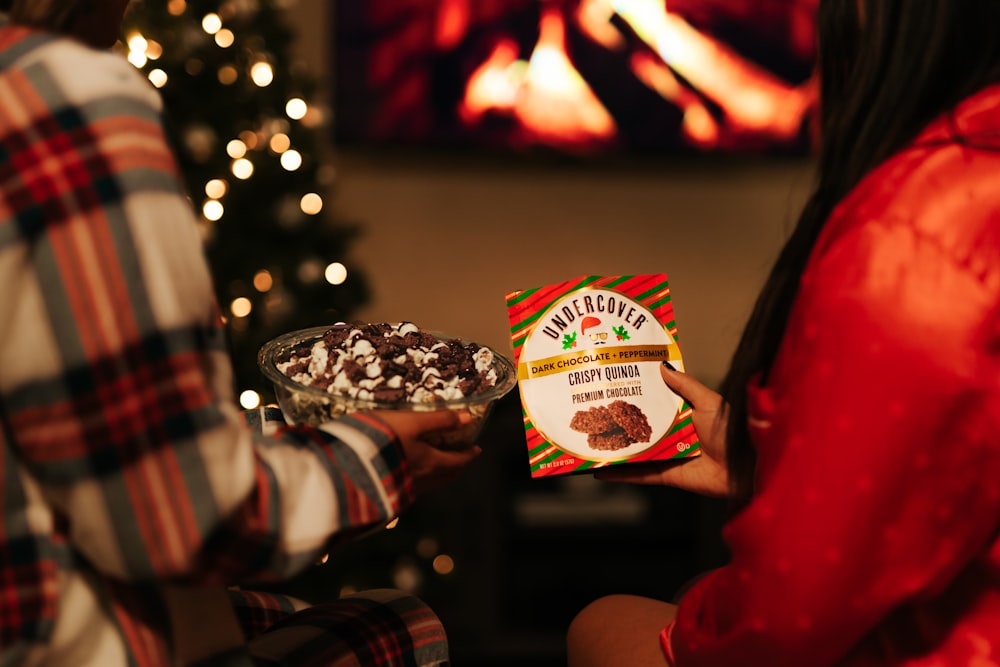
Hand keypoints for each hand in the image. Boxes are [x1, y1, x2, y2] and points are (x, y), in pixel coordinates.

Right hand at [369, 409, 481, 494]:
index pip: (457, 462)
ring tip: (439, 467)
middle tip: (462, 460)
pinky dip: (419, 483)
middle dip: (457, 468)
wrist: (345, 467)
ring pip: (430, 485)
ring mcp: (403, 491)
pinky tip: (410, 476)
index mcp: (430, 463)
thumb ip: (439, 420)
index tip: (477, 449)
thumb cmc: (381, 438)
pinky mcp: (387, 497)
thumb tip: (468, 418)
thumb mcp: (411, 422)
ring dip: (440, 477)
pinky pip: (411, 491)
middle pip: (447, 477)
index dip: (468, 455)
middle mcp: (420, 481)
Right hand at [594, 363, 730, 497]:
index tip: (611, 388)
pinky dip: (621, 474)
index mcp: (684, 412)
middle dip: (617, 423)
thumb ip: (685, 385)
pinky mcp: (668, 476)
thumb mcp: (708, 401)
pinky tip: (600, 472)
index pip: (653, 402)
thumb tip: (662, 365)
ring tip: (588, 444)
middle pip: (640, 427)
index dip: (634, 395)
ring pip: (635, 451)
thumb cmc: (732, 431)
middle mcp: (673, 433)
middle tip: (590, 415)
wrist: (747, 468)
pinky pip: (641, 475)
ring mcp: (669, 455)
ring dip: (614, 449)